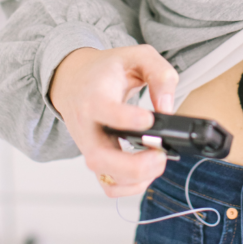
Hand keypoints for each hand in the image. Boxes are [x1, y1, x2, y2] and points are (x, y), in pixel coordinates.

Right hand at [49, 45, 177, 197]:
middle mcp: (87, 126)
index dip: (127, 118)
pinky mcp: (96, 160)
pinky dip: (130, 187)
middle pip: (99, 158)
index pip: (104, 111)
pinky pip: (109, 186)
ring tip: (158, 161)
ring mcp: (89, 147)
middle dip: (135, 165)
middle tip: (160, 154)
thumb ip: (159, 74)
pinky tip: (147, 171)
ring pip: (105, 177)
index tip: (149, 119)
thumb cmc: (107, 69)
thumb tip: (167, 107)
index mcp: (94, 95)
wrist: (74, 80)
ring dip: (137, 178)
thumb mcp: (136, 56)